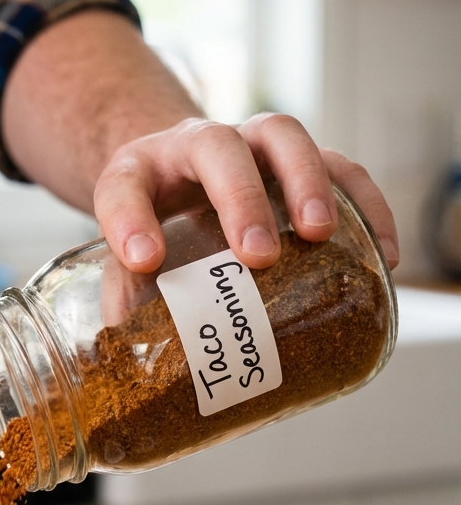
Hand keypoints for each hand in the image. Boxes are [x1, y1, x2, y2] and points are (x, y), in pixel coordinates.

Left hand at [93, 112, 398, 272]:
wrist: (175, 166)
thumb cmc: (151, 218)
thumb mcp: (124, 252)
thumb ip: (126, 299)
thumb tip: (134, 367)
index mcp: (139, 172)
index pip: (123, 188)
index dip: (130, 222)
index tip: (144, 260)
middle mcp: (196, 145)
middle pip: (218, 145)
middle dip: (239, 197)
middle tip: (256, 255)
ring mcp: (251, 146)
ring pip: (284, 138)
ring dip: (308, 183)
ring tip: (323, 235)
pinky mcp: (301, 160)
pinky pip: (340, 168)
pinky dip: (365, 204)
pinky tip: (381, 253)